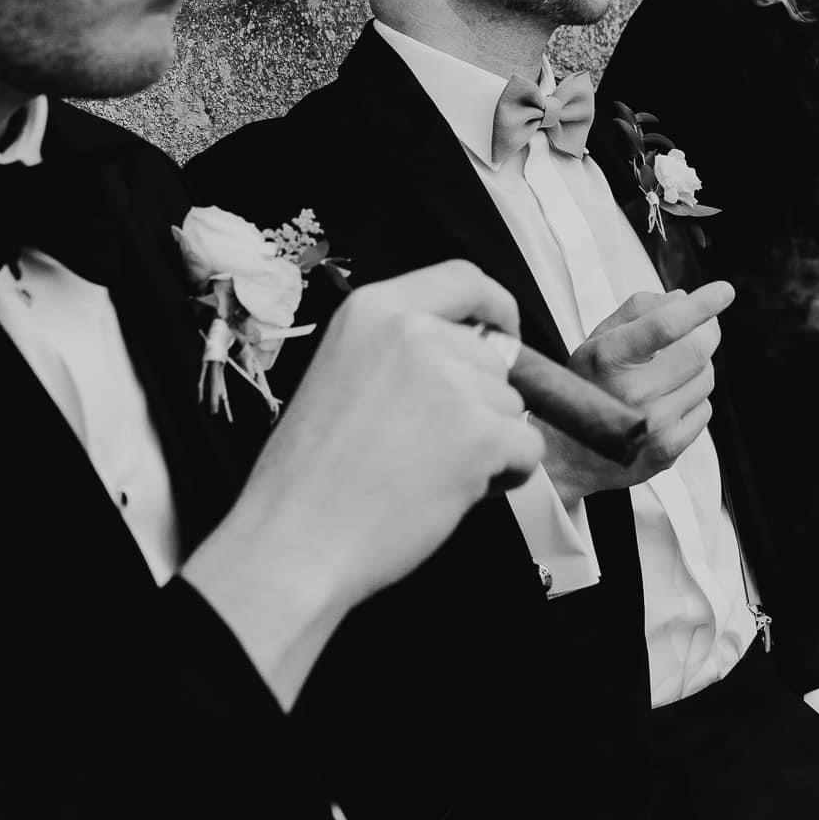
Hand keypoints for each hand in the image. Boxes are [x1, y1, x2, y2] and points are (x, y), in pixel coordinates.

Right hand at [183, 260, 543, 707]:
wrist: (292, 540)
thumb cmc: (308, 474)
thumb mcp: (340, 370)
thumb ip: (402, 350)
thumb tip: (476, 354)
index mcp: (374, 309)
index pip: (463, 279)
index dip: (494, 307)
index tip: (501, 333)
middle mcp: (416, 334)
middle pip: (491, 358)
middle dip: (477, 403)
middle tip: (425, 446)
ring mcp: (451, 382)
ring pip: (510, 406)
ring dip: (487, 442)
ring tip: (425, 471)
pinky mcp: (479, 435)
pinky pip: (527, 446)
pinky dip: (505, 474)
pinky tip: (452, 491)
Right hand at [535, 281, 735, 504]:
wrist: (570, 454)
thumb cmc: (588, 386)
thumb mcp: (597, 340)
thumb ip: (637, 310)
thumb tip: (682, 298)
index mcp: (609, 358)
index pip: (666, 325)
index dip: (700, 305)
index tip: (724, 291)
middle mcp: (632, 393)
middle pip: (698, 350)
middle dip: (707, 331)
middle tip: (703, 326)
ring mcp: (652, 426)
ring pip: (706, 378)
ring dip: (699, 366)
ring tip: (671, 370)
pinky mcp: (668, 451)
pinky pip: (704, 409)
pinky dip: (694, 398)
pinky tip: (668, 400)